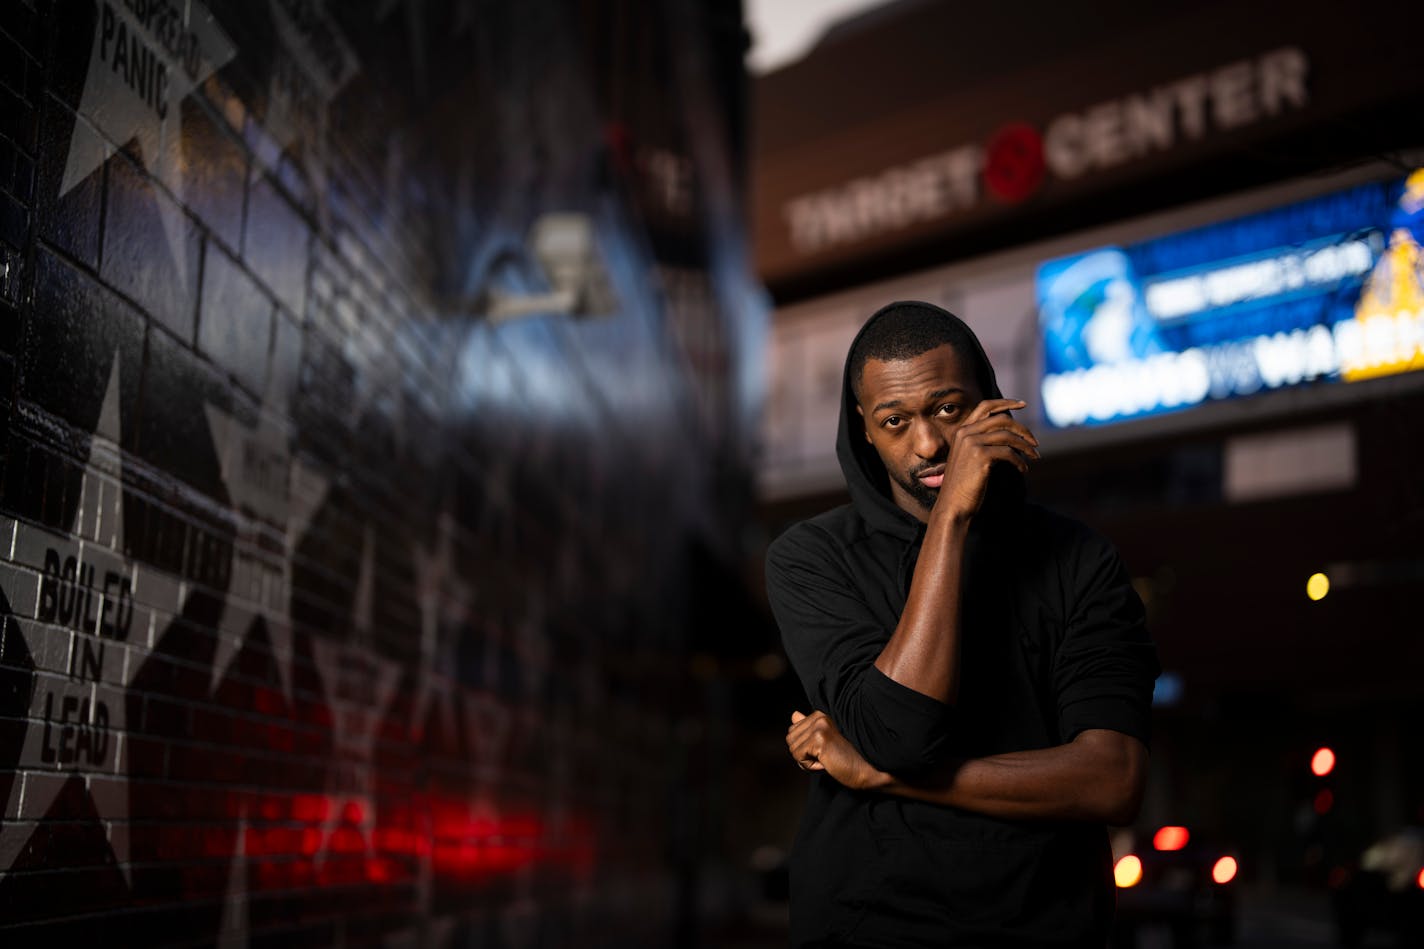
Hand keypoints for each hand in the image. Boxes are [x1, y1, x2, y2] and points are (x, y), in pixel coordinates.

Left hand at [786, 710, 888, 790]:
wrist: (870, 770)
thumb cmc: (850, 757)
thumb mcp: (826, 741)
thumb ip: (809, 728)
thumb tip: (794, 715)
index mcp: (820, 714)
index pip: (793, 730)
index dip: (806, 748)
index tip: (826, 751)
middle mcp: (819, 716)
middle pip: (790, 739)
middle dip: (805, 754)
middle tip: (828, 756)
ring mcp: (819, 726)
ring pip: (793, 749)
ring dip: (808, 761)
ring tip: (829, 758)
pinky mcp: (819, 738)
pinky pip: (799, 757)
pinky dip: (811, 766)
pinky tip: (828, 763)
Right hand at [934, 398, 1037, 519]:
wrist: (953, 505)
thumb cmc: (964, 485)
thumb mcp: (970, 458)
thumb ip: (983, 443)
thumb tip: (1011, 436)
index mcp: (962, 430)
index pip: (986, 406)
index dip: (1006, 403)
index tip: (1022, 404)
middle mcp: (965, 432)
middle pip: (1001, 419)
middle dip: (1023, 429)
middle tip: (1035, 443)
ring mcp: (971, 443)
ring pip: (1008, 436)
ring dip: (1026, 447)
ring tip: (1034, 457)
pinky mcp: (980, 456)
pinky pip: (1009, 453)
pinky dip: (1020, 461)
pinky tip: (1023, 470)